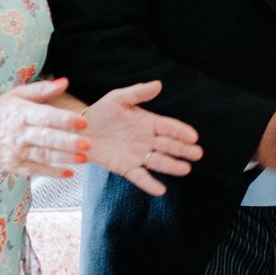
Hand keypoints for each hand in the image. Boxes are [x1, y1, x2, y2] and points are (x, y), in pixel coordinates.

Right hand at [0, 78, 88, 175]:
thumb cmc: (1, 111)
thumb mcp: (18, 95)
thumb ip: (42, 89)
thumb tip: (65, 82)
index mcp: (21, 113)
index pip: (45, 116)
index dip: (64, 120)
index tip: (83, 123)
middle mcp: (19, 133)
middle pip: (46, 138)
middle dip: (67, 142)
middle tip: (87, 144)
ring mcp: (16, 151)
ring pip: (43, 156)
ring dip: (64, 158)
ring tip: (84, 159)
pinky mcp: (14, 166)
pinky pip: (35, 170)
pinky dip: (52, 173)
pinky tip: (69, 173)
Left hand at [82, 81, 201, 196]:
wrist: (78, 129)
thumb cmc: (100, 111)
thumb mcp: (118, 98)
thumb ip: (138, 93)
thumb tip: (158, 84)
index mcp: (148, 122)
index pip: (169, 127)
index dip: (182, 132)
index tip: (193, 137)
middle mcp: (146, 140)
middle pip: (169, 146)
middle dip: (183, 150)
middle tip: (197, 154)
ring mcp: (137, 154)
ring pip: (158, 161)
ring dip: (172, 166)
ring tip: (185, 169)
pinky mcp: (125, 167)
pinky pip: (139, 176)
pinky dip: (149, 184)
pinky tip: (161, 190)